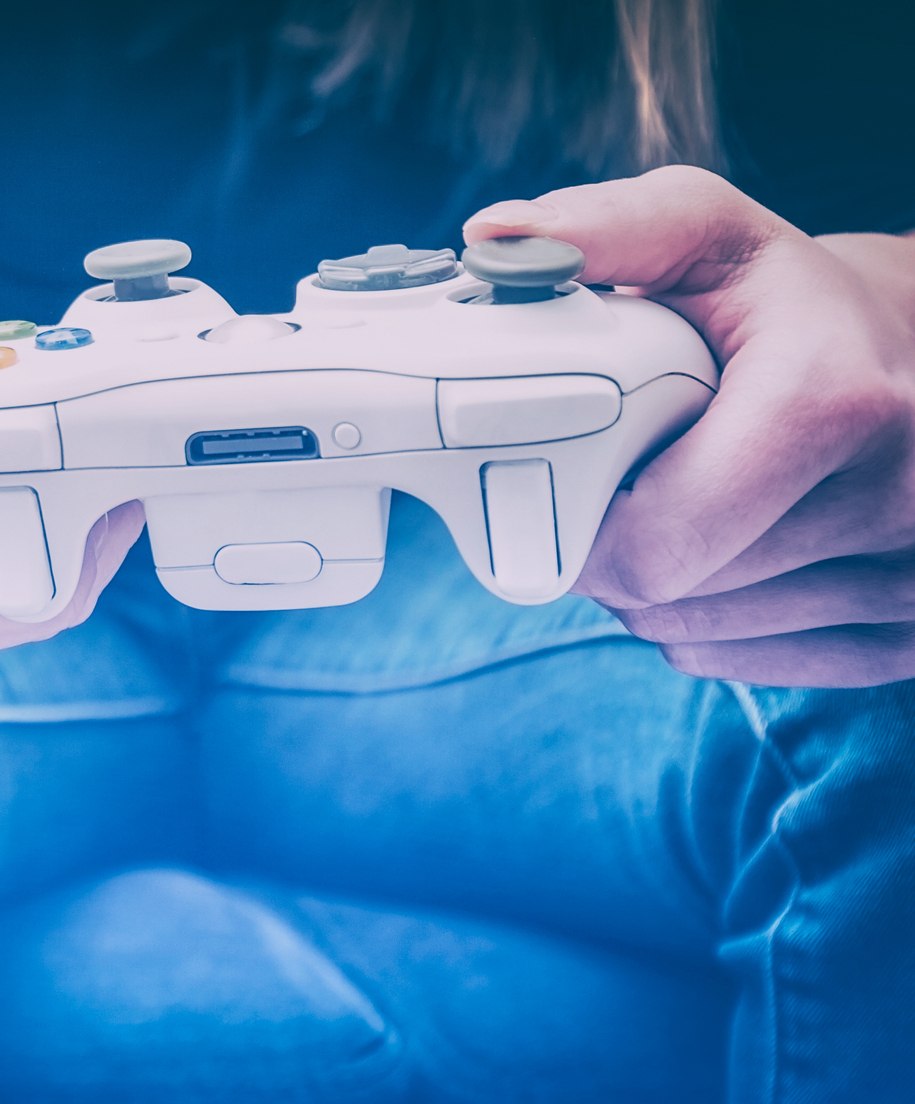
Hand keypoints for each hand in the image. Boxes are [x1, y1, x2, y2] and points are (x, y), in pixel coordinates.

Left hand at [465, 165, 914, 686]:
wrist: (910, 354)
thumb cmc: (786, 300)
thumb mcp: (705, 233)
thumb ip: (600, 231)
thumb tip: (493, 239)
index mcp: (836, 402)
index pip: (653, 549)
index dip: (585, 523)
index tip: (583, 472)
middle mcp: (898, 500)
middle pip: (667, 596)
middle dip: (615, 544)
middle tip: (631, 476)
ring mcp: (914, 579)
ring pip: (699, 635)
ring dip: (657, 586)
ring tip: (682, 499)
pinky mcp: (910, 636)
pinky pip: (746, 663)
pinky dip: (710, 619)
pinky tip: (726, 545)